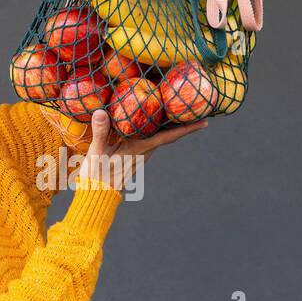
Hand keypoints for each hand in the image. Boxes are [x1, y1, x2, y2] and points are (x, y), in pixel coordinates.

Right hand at [74, 108, 207, 191]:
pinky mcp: (135, 155)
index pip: (169, 136)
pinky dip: (155, 128)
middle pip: (168, 133)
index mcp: (141, 148)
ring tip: (176, 107)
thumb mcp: (97, 152)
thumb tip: (101, 112)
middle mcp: (146, 151)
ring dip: (168, 124)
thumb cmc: (98, 175)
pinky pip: (150, 138)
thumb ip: (101, 131)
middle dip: (181, 121)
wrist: (97, 194)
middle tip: (194, 106)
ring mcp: (141, 154)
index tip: (204, 123)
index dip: (187, 129)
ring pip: (159, 136)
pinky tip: (150, 118)